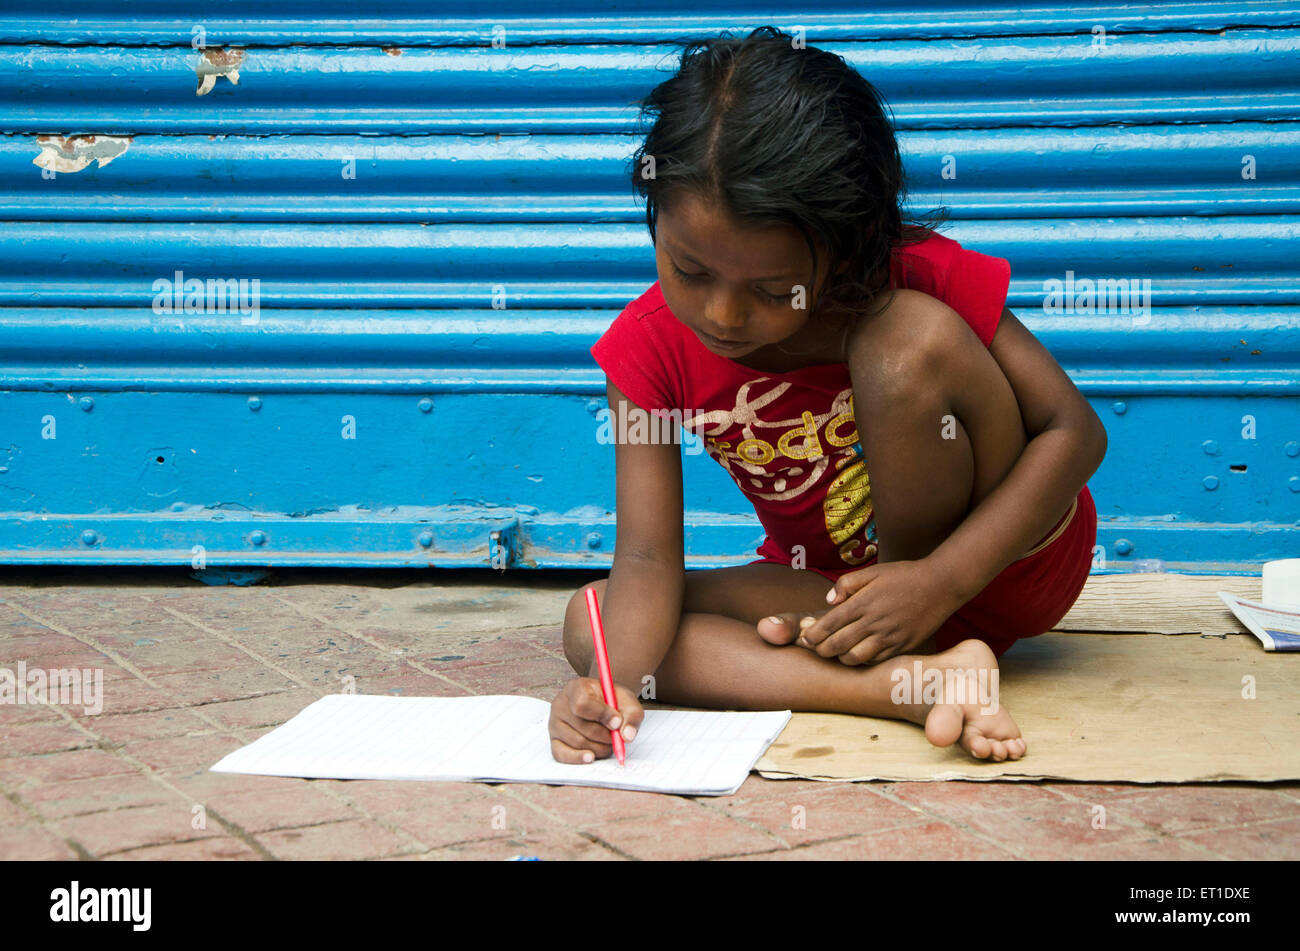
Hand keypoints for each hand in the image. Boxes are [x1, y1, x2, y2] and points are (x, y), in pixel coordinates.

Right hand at [548, 677, 643, 763]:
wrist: (602, 703)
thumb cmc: (611, 700)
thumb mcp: (626, 700)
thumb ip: (632, 715)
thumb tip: (627, 736)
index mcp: (576, 688)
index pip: (583, 704)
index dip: (602, 715)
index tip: (617, 722)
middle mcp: (560, 704)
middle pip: (582, 727)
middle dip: (605, 736)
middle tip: (616, 737)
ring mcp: (554, 723)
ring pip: (577, 742)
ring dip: (598, 748)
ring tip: (608, 743)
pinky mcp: (554, 740)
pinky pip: (562, 754)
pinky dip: (578, 758)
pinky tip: (591, 757)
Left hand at [797, 559, 960, 665]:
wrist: (941, 585)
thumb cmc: (904, 576)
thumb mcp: (873, 572)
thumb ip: (846, 584)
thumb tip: (828, 601)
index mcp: (863, 603)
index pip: (829, 624)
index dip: (813, 635)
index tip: (805, 639)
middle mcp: (874, 622)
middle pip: (837, 645)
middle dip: (822, 650)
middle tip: (817, 649)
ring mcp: (889, 637)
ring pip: (855, 658)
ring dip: (842, 658)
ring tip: (838, 653)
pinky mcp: (902, 646)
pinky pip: (876, 660)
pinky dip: (863, 660)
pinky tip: (859, 653)